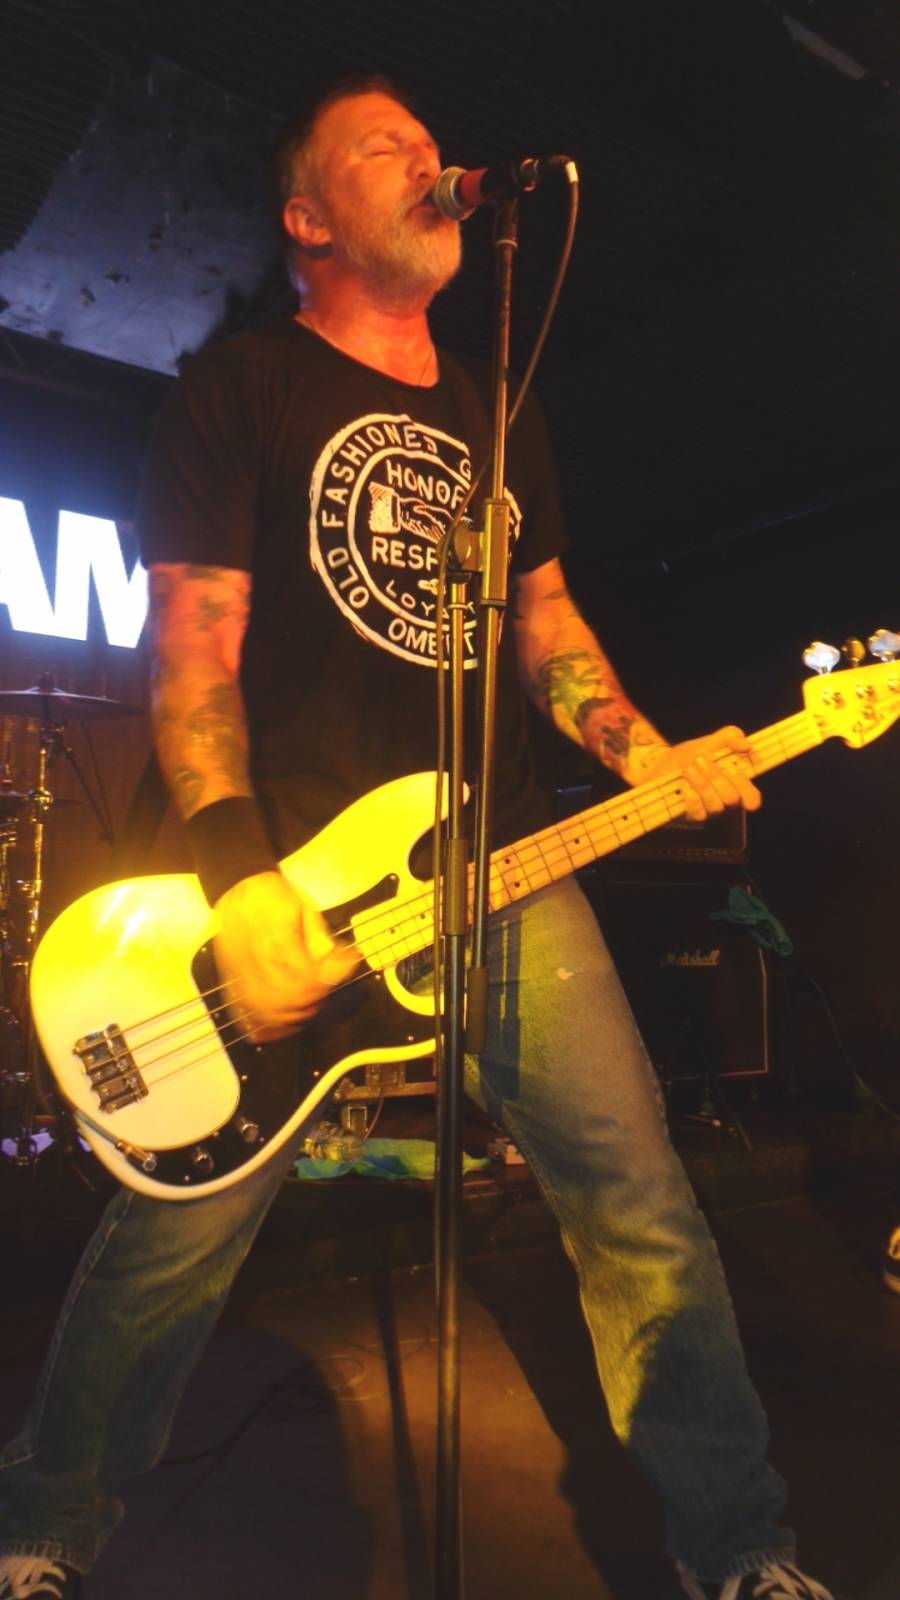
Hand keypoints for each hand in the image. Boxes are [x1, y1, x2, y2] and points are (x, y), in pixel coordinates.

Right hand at [213, 870, 357, 1041]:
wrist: (239, 887)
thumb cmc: (272, 895)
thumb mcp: (303, 906)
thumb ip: (318, 935)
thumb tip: (333, 958)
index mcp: (276, 940)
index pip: (306, 976)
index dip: (328, 980)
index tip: (343, 968)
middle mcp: (256, 960)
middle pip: (288, 998)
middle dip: (313, 1000)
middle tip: (325, 990)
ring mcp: (241, 973)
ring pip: (266, 1011)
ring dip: (292, 1016)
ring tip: (307, 1007)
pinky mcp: (232, 980)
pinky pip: (244, 1013)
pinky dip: (263, 1025)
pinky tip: (279, 1025)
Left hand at [638, 725, 760, 821]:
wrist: (665, 762)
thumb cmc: (695, 754)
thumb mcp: (714, 740)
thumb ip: (731, 737)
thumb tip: (746, 745)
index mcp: (736, 786)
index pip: (752, 799)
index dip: (745, 787)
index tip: (731, 767)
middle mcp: (725, 801)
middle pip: (732, 799)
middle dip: (717, 778)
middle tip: (700, 759)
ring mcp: (709, 811)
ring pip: (715, 806)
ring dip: (702, 784)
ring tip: (688, 767)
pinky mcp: (692, 815)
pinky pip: (697, 813)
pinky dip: (692, 798)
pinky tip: (684, 784)